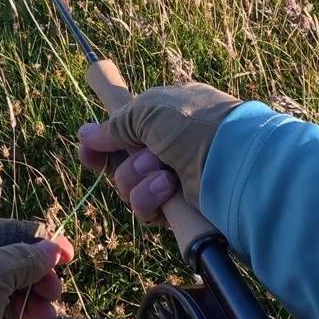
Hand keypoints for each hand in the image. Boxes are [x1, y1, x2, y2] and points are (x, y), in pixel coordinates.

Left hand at [0, 219, 73, 318]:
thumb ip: (26, 258)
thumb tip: (53, 249)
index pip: (5, 233)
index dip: (37, 240)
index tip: (65, 252)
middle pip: (12, 265)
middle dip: (39, 275)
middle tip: (55, 288)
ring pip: (11, 293)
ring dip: (35, 299)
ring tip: (48, 309)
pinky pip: (5, 317)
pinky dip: (24, 318)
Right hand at [77, 82, 240, 221]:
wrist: (232, 161)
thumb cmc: (193, 125)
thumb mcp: (148, 110)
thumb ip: (115, 124)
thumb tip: (86, 134)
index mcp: (164, 116)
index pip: (123, 129)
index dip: (102, 142)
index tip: (87, 150)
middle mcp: (167, 147)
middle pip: (122, 162)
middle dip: (122, 164)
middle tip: (141, 159)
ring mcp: (172, 177)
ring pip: (130, 187)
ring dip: (139, 179)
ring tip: (162, 172)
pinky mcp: (176, 206)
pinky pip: (145, 208)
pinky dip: (151, 198)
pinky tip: (168, 188)